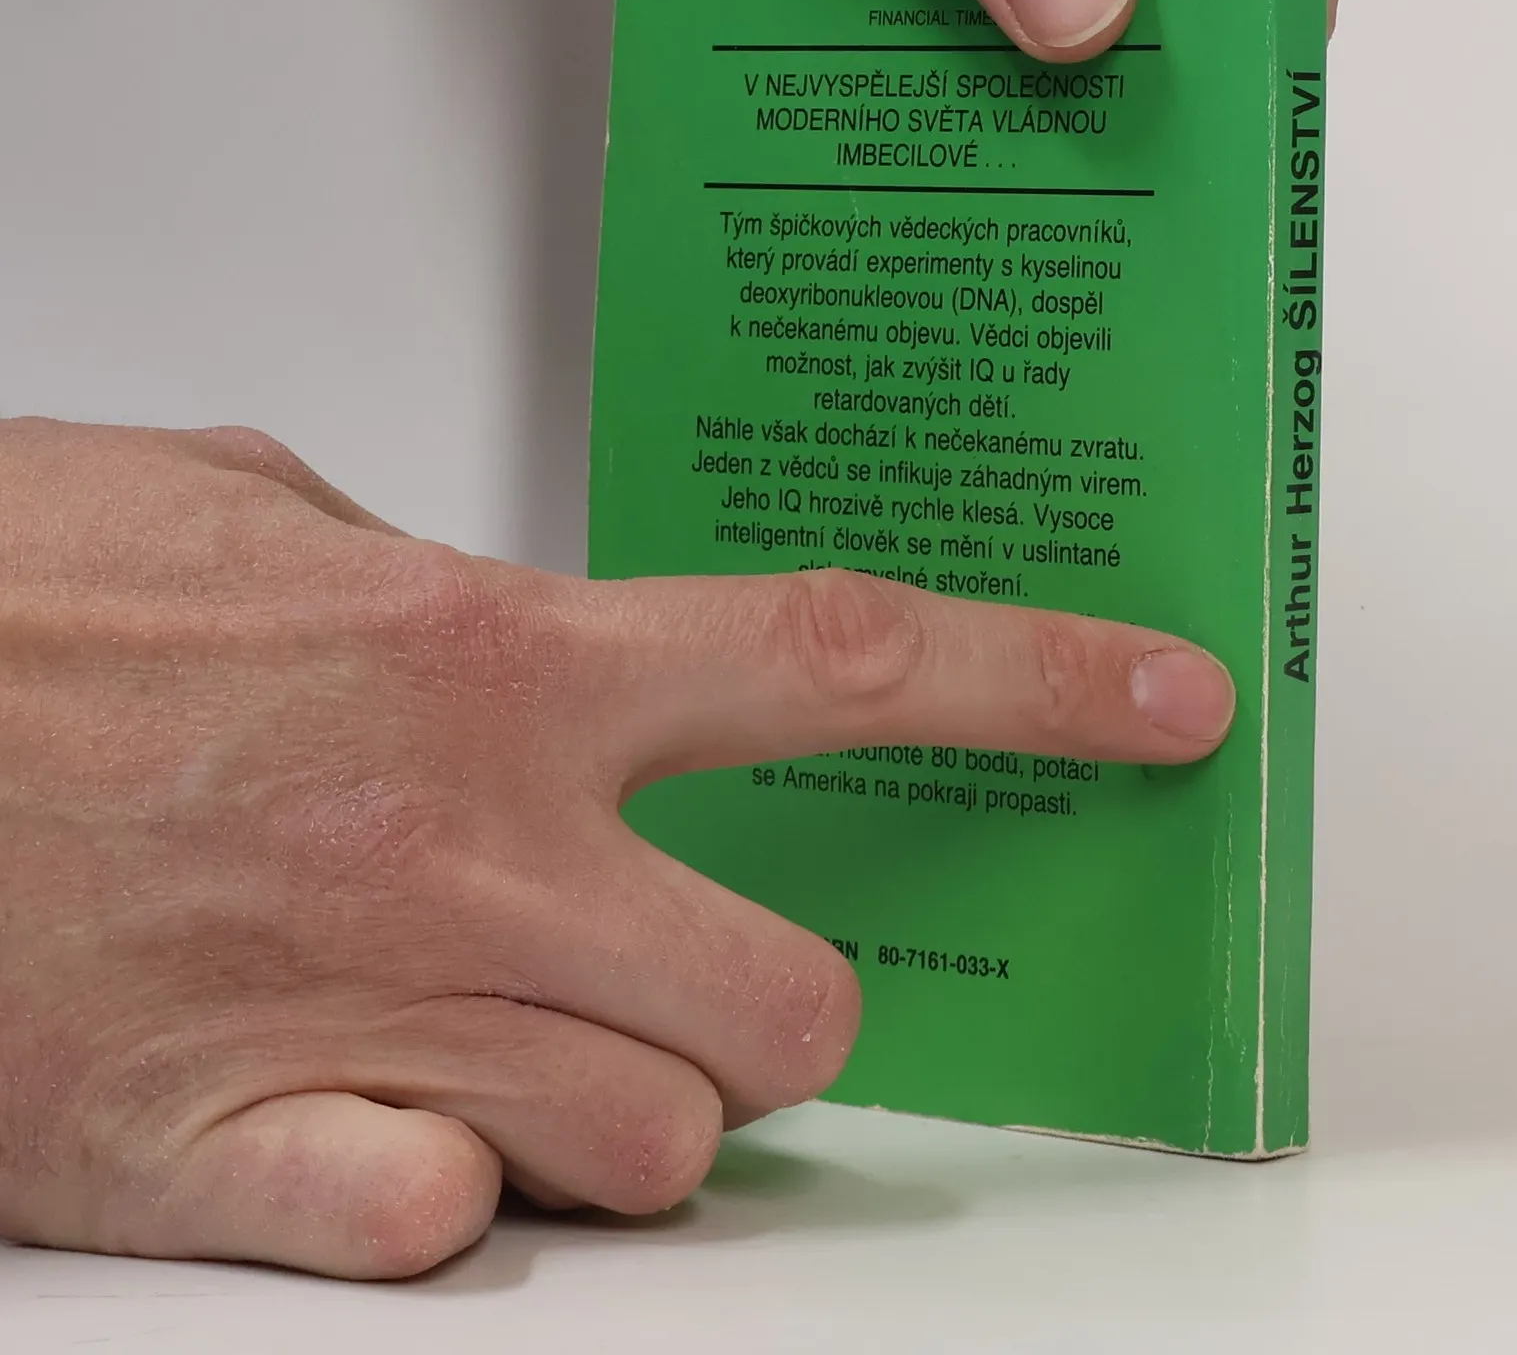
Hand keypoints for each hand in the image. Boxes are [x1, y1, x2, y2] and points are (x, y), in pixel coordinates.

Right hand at [0, 418, 1231, 1275]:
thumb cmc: (11, 594)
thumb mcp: (252, 511)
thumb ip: (429, 576)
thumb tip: (525, 626)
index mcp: (485, 661)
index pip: (841, 658)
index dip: (1038, 682)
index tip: (1166, 704)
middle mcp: (458, 853)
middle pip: (791, 1004)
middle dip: (787, 1001)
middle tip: (710, 955)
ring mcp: (351, 1024)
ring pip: (653, 1149)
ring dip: (637, 1101)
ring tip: (533, 1027)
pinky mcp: (216, 1165)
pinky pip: (449, 1240)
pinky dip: (461, 1199)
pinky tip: (397, 1116)